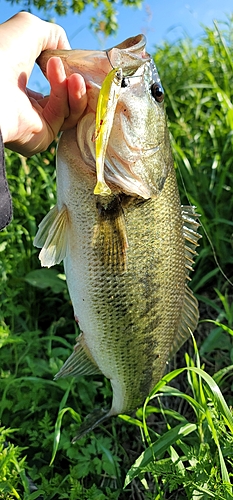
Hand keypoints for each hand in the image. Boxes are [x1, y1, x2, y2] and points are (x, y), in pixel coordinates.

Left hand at [0, 12, 86, 155]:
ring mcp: (35, 125)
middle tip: (82, 73)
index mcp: (21, 88)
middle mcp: (28, 109)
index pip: (54, 87)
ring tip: (75, 77)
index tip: (78, 64)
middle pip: (67, 102)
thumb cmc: (2, 52)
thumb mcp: (30, 30)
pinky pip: (62, 117)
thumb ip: (53, 36)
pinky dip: (66, 96)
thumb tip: (67, 53)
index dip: (70, 75)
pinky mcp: (41, 138)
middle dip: (78, 87)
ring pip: (69, 112)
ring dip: (76, 91)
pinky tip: (64, 78)